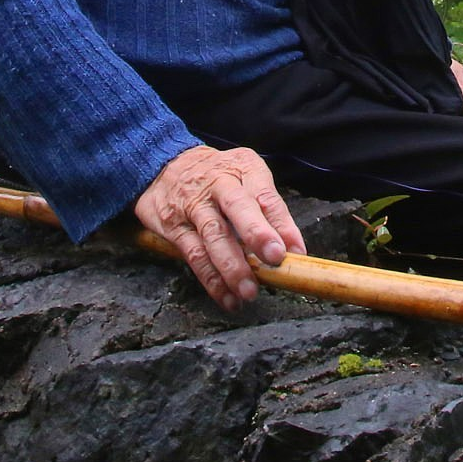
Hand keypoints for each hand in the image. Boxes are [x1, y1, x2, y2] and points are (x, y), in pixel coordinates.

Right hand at [134, 145, 306, 309]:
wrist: (165, 164)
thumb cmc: (218, 175)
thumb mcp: (246, 175)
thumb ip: (270, 209)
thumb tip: (294, 248)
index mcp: (242, 169)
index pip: (266, 196)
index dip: (283, 224)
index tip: (296, 250)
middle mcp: (217, 184)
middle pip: (237, 208)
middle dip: (257, 234)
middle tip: (274, 259)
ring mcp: (193, 206)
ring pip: (213, 236)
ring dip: (232, 267)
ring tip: (249, 291)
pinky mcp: (173, 226)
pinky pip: (193, 255)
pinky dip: (211, 280)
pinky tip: (227, 297)